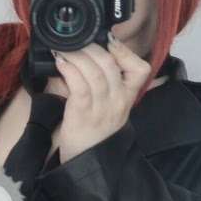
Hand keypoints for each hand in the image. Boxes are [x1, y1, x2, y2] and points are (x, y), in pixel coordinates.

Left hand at [50, 35, 155, 164]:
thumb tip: (86, 51)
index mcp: (127, 98)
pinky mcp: (84, 114)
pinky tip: (60, 63)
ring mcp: (102, 109)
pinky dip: (69, 69)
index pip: (140, 69)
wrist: (85, 161)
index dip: (123, 50)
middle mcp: (118, 102)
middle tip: (73, 39)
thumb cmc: (92, 130)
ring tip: (62, 49)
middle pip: (110, 63)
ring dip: (75, 54)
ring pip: (94, 71)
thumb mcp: (108, 105)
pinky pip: (79, 85)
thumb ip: (103, 81)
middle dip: (90, 45)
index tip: (106, 40)